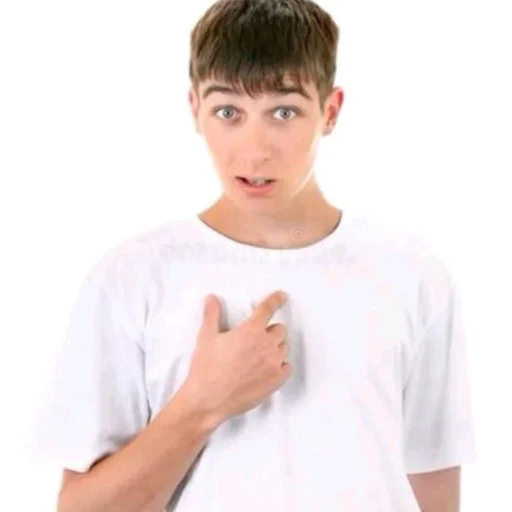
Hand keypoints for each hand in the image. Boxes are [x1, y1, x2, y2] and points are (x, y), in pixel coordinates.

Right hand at [183, 291, 291, 425]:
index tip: (282, 296)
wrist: (208, 400)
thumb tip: (212, 299)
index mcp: (250, 330)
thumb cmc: (206, 368)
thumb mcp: (206, 337)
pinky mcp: (276, 380)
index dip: (276, 300)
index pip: (267, 308)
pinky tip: (265, 370)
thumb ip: (212, 315)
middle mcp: (266, 344)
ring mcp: (274, 363)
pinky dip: (280, 366)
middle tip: (255, 340)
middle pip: (280, 329)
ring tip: (257, 358)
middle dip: (269, 331)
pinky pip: (287, 367)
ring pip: (283, 348)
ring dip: (274, 348)